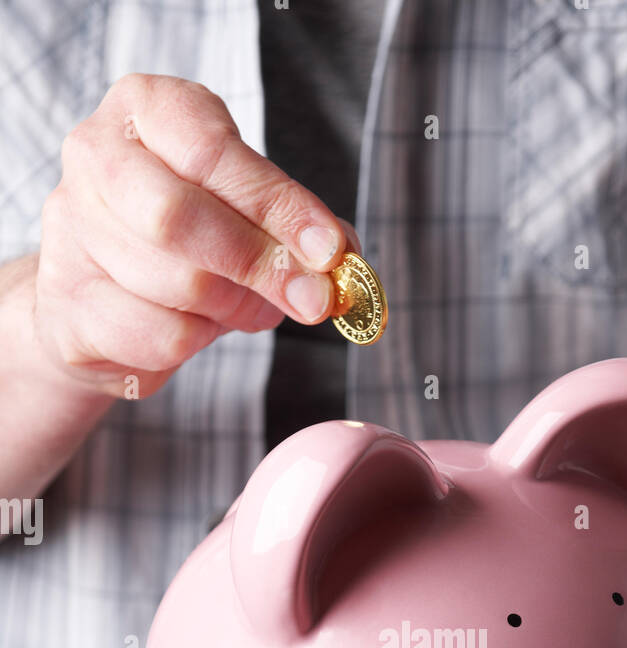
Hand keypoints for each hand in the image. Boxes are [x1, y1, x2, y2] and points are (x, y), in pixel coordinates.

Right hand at [35, 73, 358, 398]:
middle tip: (311, 297)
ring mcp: (71, 229)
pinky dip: (201, 341)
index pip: (210, 150)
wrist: (102, 296)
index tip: (328, 249)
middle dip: (257, 263)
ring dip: (236, 307)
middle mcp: (95, 156)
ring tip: (255, 308)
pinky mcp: (68, 301)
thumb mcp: (244, 209)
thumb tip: (340, 258)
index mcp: (145, 109)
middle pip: (177, 216)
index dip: (276, 204)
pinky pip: (158, 334)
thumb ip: (296, 226)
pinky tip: (204, 328)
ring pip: (174, 282)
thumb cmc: (185, 239)